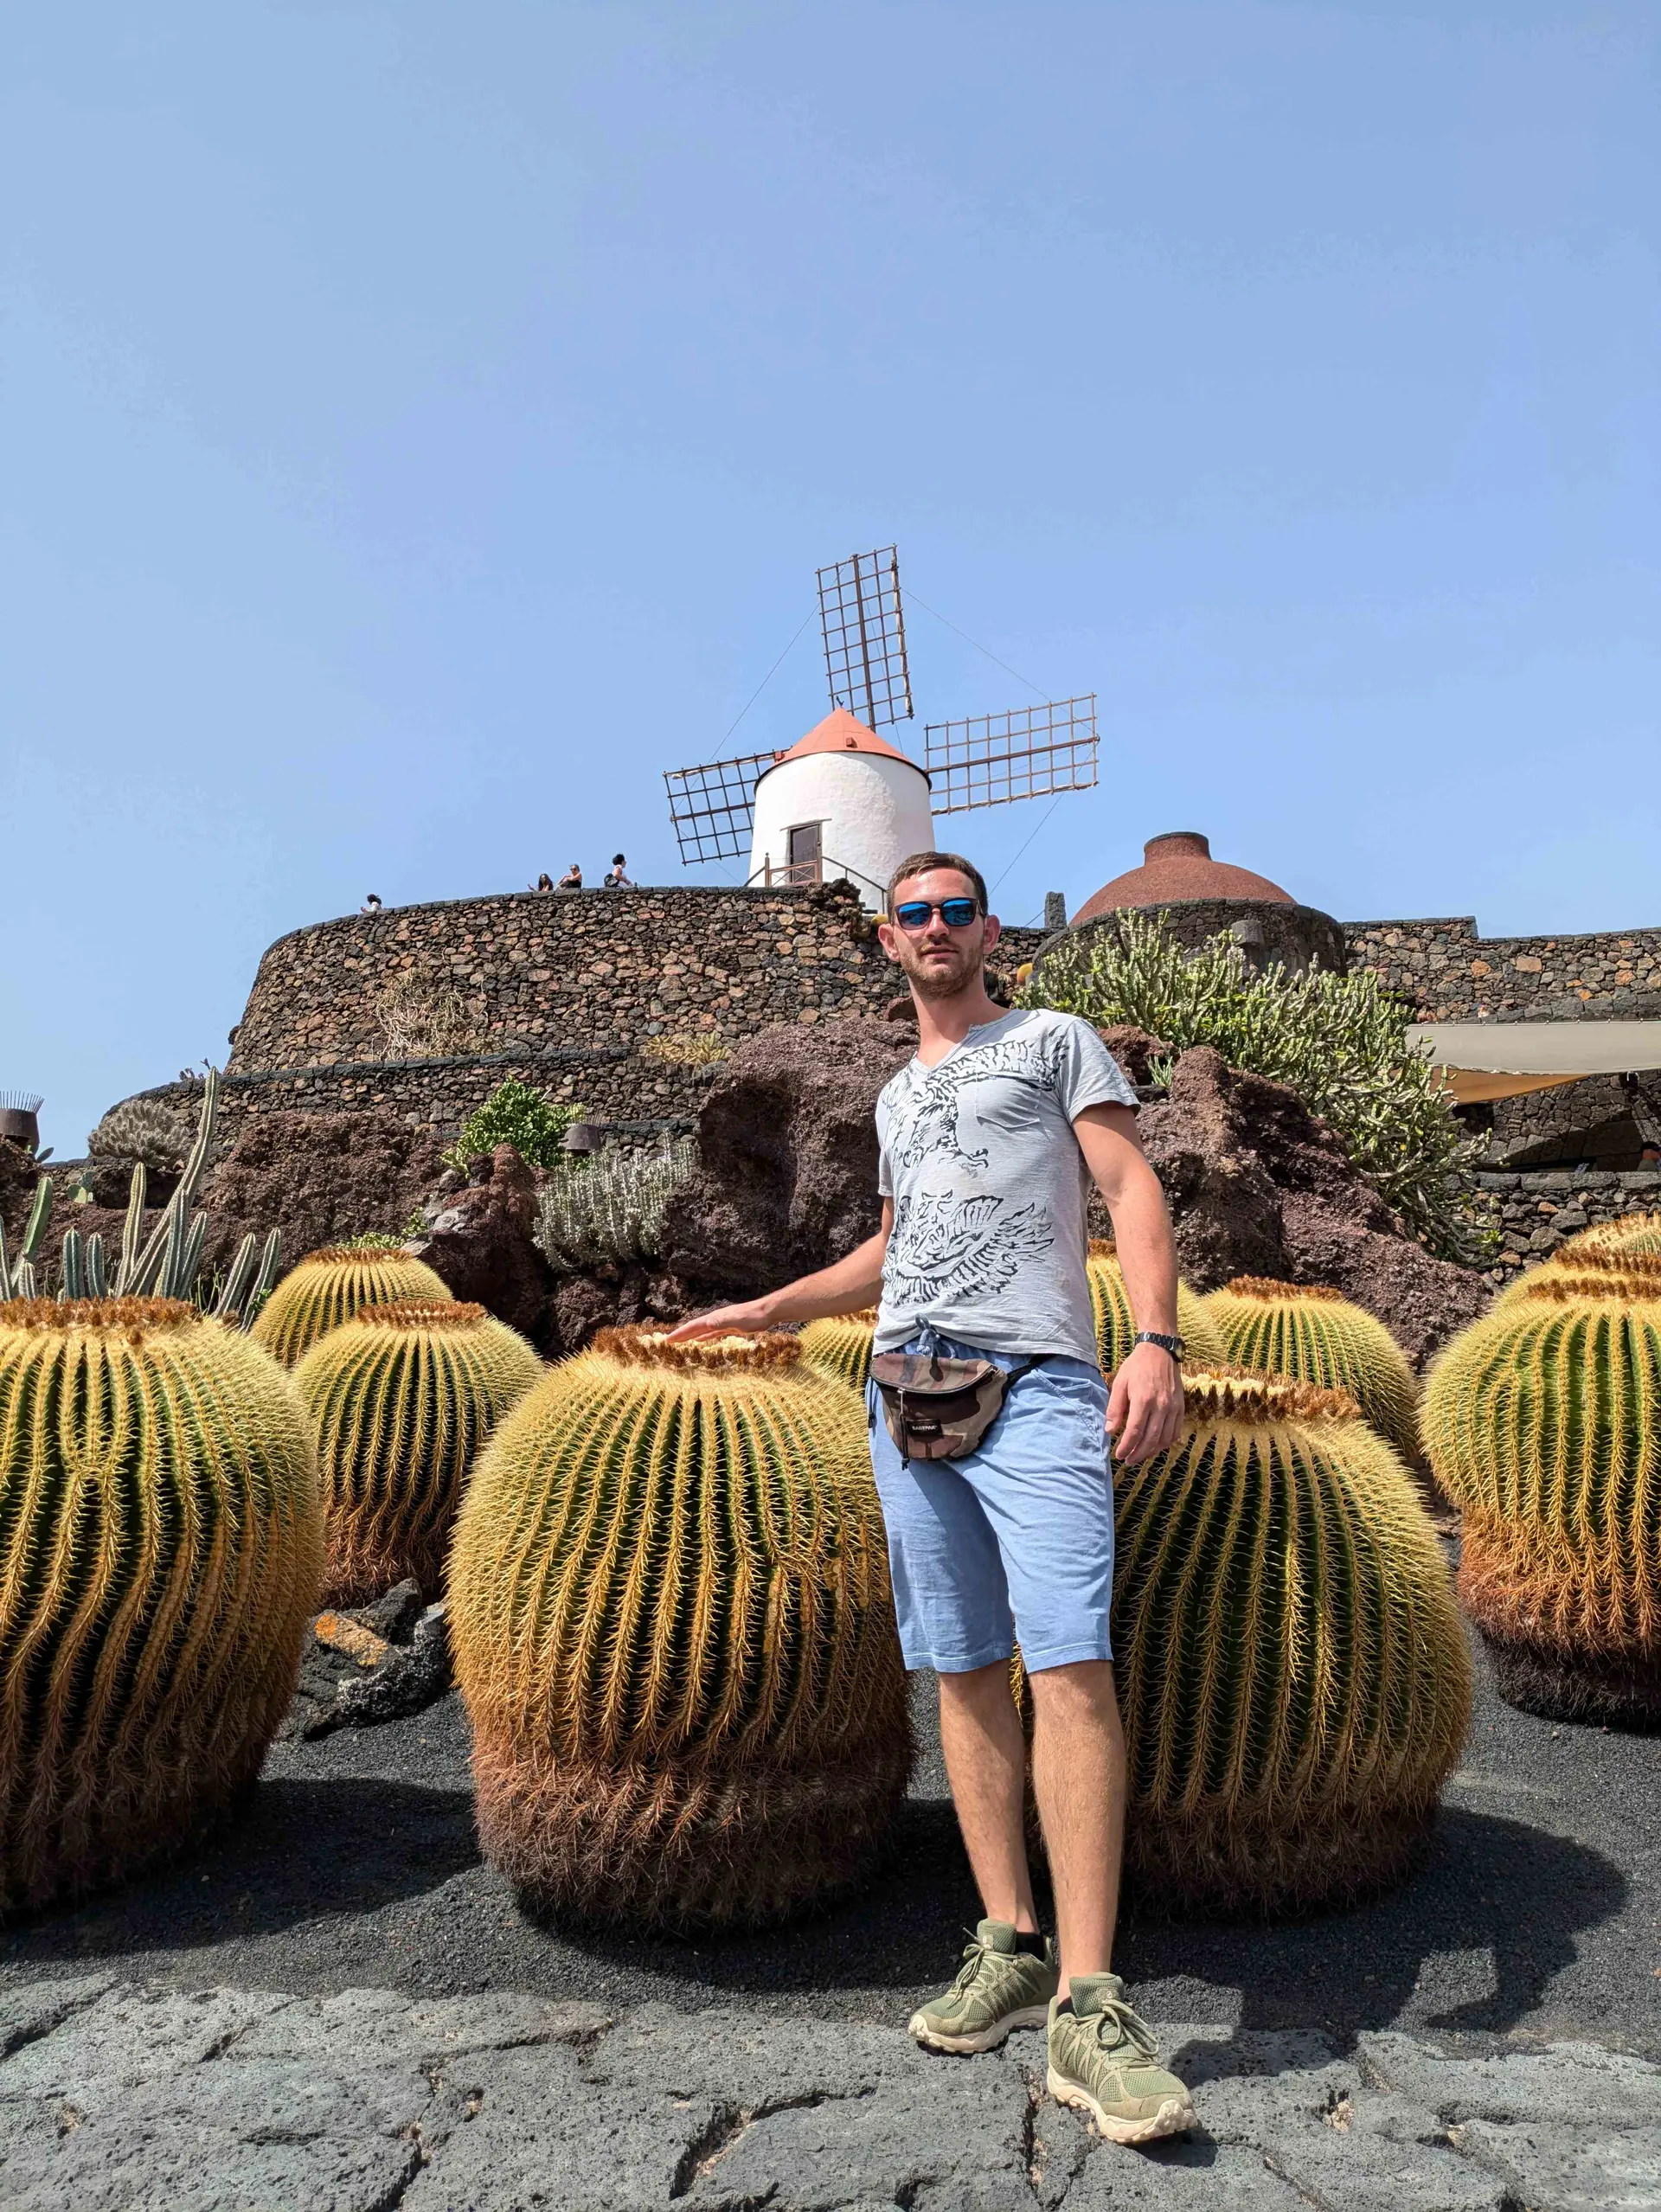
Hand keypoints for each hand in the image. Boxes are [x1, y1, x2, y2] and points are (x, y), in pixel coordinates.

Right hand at [665, 1299, 774, 1342]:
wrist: (766, 1312)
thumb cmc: (752, 1316)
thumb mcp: (736, 1321)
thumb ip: (721, 1322)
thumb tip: (706, 1323)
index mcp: (715, 1318)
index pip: (693, 1326)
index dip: (680, 1333)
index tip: (668, 1340)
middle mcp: (716, 1319)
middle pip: (695, 1328)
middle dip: (681, 1335)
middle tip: (668, 1341)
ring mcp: (722, 1323)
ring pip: (702, 1331)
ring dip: (691, 1336)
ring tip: (680, 1341)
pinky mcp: (729, 1327)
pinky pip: (712, 1334)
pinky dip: (704, 1337)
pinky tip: (700, 1340)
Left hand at [1106, 1342, 1186, 1465]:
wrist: (1160, 1351)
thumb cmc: (1136, 1367)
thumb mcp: (1120, 1383)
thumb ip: (1115, 1408)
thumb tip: (1110, 1431)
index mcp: (1143, 1399)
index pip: (1135, 1431)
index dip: (1126, 1446)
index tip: (1118, 1455)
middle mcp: (1161, 1405)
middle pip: (1150, 1439)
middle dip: (1138, 1454)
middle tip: (1128, 1461)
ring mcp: (1173, 1407)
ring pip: (1164, 1439)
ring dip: (1152, 1451)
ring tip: (1140, 1455)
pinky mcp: (1180, 1407)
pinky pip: (1175, 1432)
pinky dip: (1166, 1443)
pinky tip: (1156, 1445)